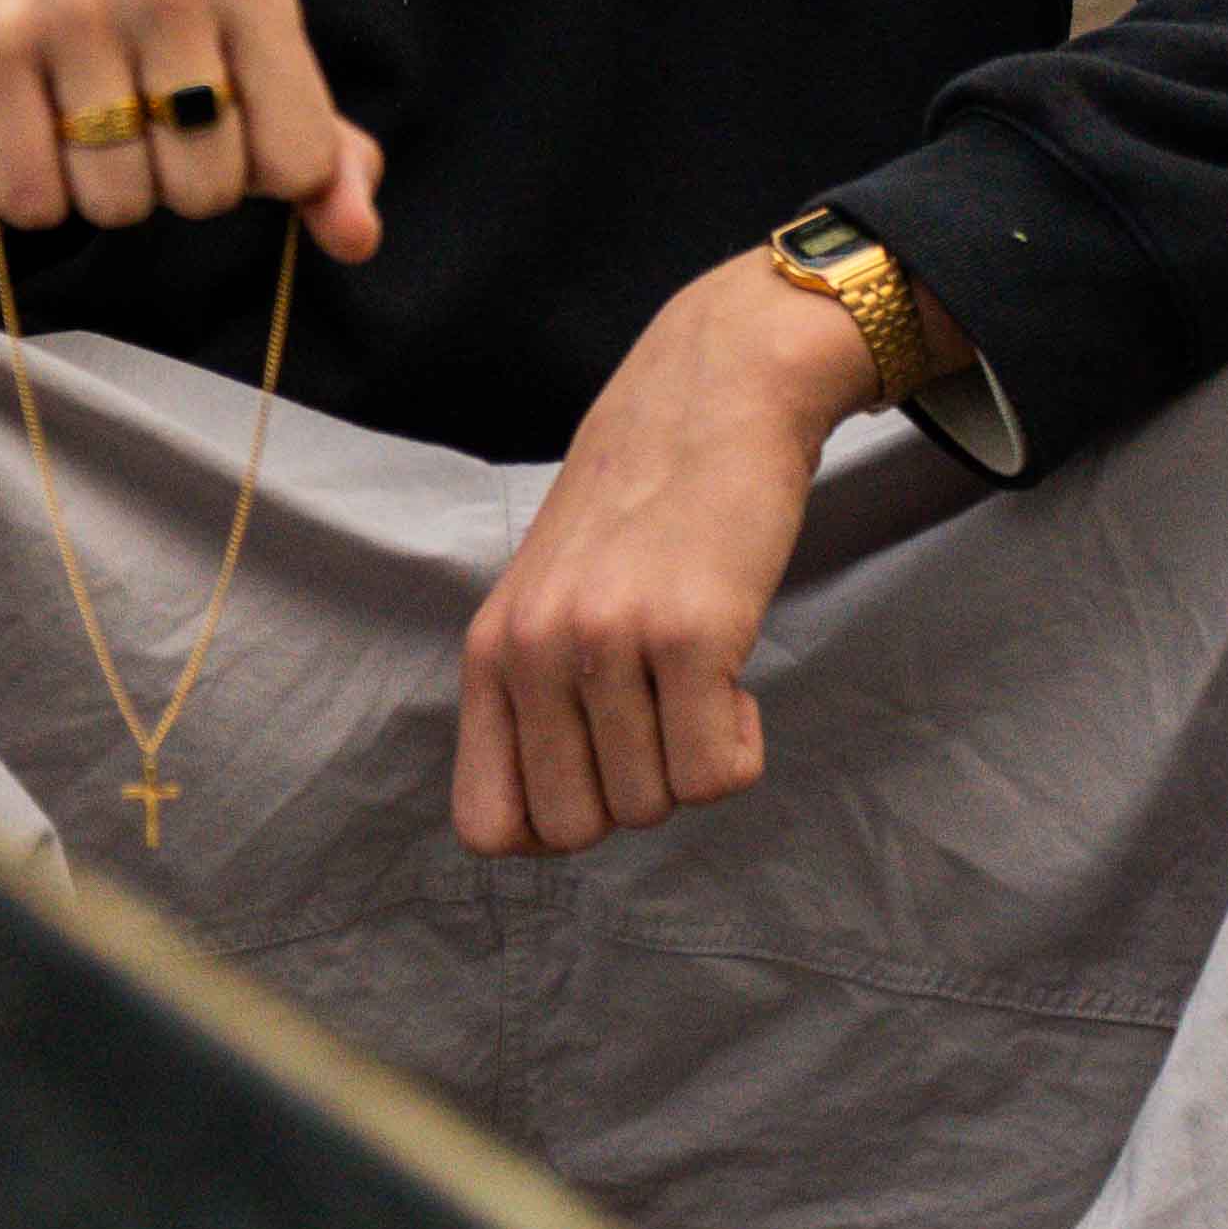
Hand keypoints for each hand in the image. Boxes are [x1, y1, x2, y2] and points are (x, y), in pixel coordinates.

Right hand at [0, 0, 384, 257]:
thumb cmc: (137, 15)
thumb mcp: (247, 54)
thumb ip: (320, 149)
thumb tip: (358, 238)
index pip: (300, 163)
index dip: (255, 171)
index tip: (217, 125)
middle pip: (206, 193)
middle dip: (172, 183)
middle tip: (135, 119)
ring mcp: (73, 7)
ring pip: (116, 203)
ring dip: (97, 189)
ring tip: (78, 117)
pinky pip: (31, 197)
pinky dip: (30, 195)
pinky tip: (27, 129)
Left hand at [453, 252, 887, 856]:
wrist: (716, 395)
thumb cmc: (640, 505)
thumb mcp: (547, 597)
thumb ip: (532, 696)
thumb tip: (545, 833)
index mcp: (488, 651)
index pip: (487, 823)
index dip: (553, 827)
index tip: (600, 773)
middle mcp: (535, 650)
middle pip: (579, 830)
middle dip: (634, 795)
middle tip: (660, 715)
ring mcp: (609, 642)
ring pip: (656, 805)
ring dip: (693, 759)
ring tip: (697, 675)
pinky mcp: (692, 633)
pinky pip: (718, 774)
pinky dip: (740, 746)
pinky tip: (735, 676)